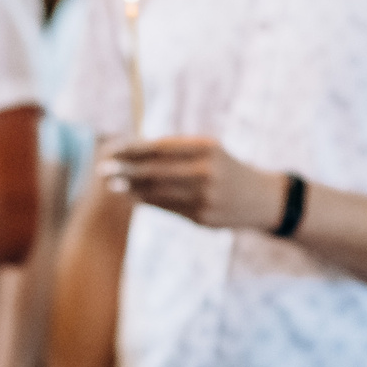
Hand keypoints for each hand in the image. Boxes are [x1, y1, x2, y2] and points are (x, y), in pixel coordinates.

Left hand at [102, 137, 284, 230]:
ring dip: (131, 189)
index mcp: (207, 147)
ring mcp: (205, 197)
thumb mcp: (209, 150)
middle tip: (103, 170)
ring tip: (113, 185)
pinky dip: (147, 202)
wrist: (263, 199)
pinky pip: (167, 209)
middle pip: (155, 171)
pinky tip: (134, 197)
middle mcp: (207, 172)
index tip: (112, 150)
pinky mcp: (203, 218)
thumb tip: (131, 152)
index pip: (160, 147)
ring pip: (158, 193)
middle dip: (125, 171)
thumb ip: (176, 151)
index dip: (132, 149)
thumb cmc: (227, 168)